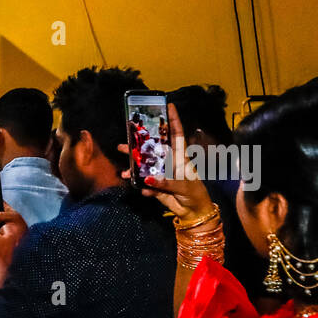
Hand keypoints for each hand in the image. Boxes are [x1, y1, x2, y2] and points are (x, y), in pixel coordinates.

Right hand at [117, 103, 214, 222]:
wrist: (192, 211)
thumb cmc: (194, 192)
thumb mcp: (183, 185)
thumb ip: (165, 181)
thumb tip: (146, 179)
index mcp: (179, 155)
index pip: (176, 134)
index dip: (173, 120)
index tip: (168, 106)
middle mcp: (168, 161)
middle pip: (151, 148)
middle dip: (137, 144)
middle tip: (124, 141)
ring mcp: (160, 173)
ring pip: (143, 166)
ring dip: (132, 168)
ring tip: (124, 171)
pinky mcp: (155, 186)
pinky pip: (144, 184)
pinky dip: (142, 187)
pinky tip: (144, 190)